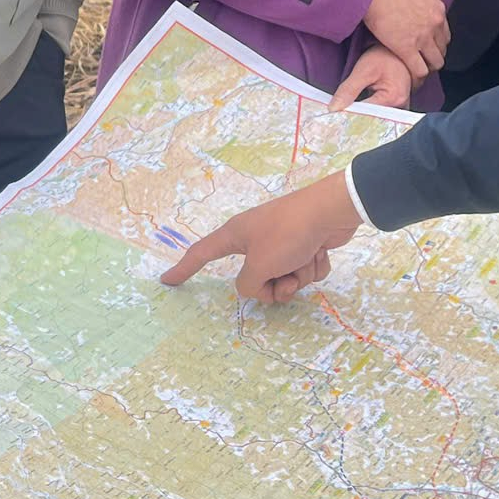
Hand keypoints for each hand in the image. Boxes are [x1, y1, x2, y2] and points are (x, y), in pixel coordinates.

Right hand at [160, 173, 363, 303]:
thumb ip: (249, 284)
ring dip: (297, 276)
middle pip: (253, 278)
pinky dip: (313, 267)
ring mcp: (280, 242)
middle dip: (274, 285)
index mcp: (236, 236)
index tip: (167, 281)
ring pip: (283, 277)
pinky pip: (304, 270)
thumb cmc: (288, 234)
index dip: (184, 269)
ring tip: (306, 260)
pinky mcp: (304, 245)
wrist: (331, 211)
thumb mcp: (260, 264)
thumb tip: (257, 287)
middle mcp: (255, 239)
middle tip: (285, 278)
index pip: (202, 254)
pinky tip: (319, 253)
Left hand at [330, 46, 414, 111]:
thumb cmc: (382, 55)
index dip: (349, 116)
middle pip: (374, 120)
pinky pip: (382, 114)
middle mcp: (401, 106)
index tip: (334, 116)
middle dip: (356, 119)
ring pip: (378, 119)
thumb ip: (348, 90)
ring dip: (363, 117)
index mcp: (394, 98)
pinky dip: (369, 114)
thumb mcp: (363, 70)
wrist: (396, 49)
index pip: (367, 115)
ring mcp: (401, 106)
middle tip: (338, 118)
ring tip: (346, 115)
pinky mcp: (398, 105)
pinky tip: (357, 111)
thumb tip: (333, 109)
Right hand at [363, 0, 449, 78]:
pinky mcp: (408, 48)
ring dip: (426, 68)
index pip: (444, 34)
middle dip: (432, 57)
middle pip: (442, 50)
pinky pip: (419, 70)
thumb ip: (417, 8)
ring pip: (435, 63)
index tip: (426, 50)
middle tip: (420, 62)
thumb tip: (409, 16)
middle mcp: (435, 23)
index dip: (435, 45)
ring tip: (415, 71)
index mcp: (437, 9)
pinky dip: (416, 77)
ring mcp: (423, 37)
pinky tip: (410, 79)